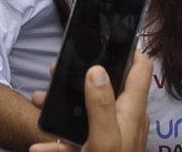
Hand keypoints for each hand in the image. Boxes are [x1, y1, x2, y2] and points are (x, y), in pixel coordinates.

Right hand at [29, 52, 152, 151]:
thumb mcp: (104, 139)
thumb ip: (101, 105)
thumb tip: (97, 70)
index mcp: (132, 110)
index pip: (141, 68)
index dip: (129, 50)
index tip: (108, 40)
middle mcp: (127, 118)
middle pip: (108, 86)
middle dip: (83, 76)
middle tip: (59, 72)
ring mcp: (114, 134)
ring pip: (88, 112)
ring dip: (65, 107)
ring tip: (41, 101)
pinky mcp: (101, 149)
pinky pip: (79, 140)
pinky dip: (60, 142)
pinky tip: (40, 147)